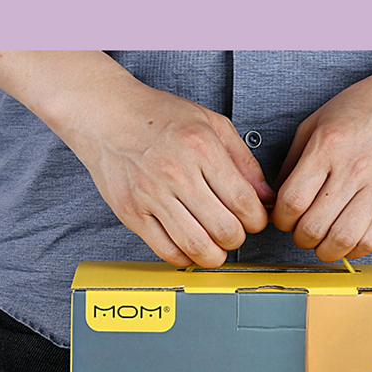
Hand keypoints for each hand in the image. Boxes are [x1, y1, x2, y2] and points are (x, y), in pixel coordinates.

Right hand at [0, 50, 273, 267]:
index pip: (243, 202)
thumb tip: (266, 197)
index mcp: (201, 148)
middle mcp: (176, 172)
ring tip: (216, 248)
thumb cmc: (158, 116)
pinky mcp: (131, 212)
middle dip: (238, 238)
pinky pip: (165, 250)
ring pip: (196, 245)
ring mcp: (151, 195)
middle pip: (224, 228)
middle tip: (235, 233)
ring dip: (215, 255)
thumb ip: (244, 161)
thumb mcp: (211, 124)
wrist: (105, 113)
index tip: (254, 221)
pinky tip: (190, 249)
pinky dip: (184, 259)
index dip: (257, 220)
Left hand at [271, 51, 371, 261]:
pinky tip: (347, 239)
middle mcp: (355, 169)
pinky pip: (371, 241)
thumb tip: (278, 197)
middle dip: (299, 237)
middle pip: (313, 227)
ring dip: (324, 250)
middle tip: (302, 230)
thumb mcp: (317, 122)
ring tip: (323, 240)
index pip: (292, 201)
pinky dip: (352, 250)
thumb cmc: (366, 107)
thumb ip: (294, 161)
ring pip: (342, 241)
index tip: (284, 217)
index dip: (281, 218)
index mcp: (328, 147)